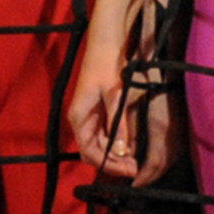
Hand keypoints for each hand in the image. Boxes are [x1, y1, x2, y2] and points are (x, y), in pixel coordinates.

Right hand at [70, 40, 167, 181]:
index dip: (109, 164)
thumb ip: (117, 122)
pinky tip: (129, 145)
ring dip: (115, 154)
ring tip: (134, 160)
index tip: (129, 170)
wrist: (106, 43)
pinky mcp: (98, 110)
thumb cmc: (106, 66)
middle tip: (134, 168)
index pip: (90, 153)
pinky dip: (116, 142)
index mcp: (79, 118)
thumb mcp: (114, 95)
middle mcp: (81, 120)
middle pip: (94, 151)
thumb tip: (121, 149)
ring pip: (100, 144)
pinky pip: (104, 133)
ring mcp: (89, 115)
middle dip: (113, 162)